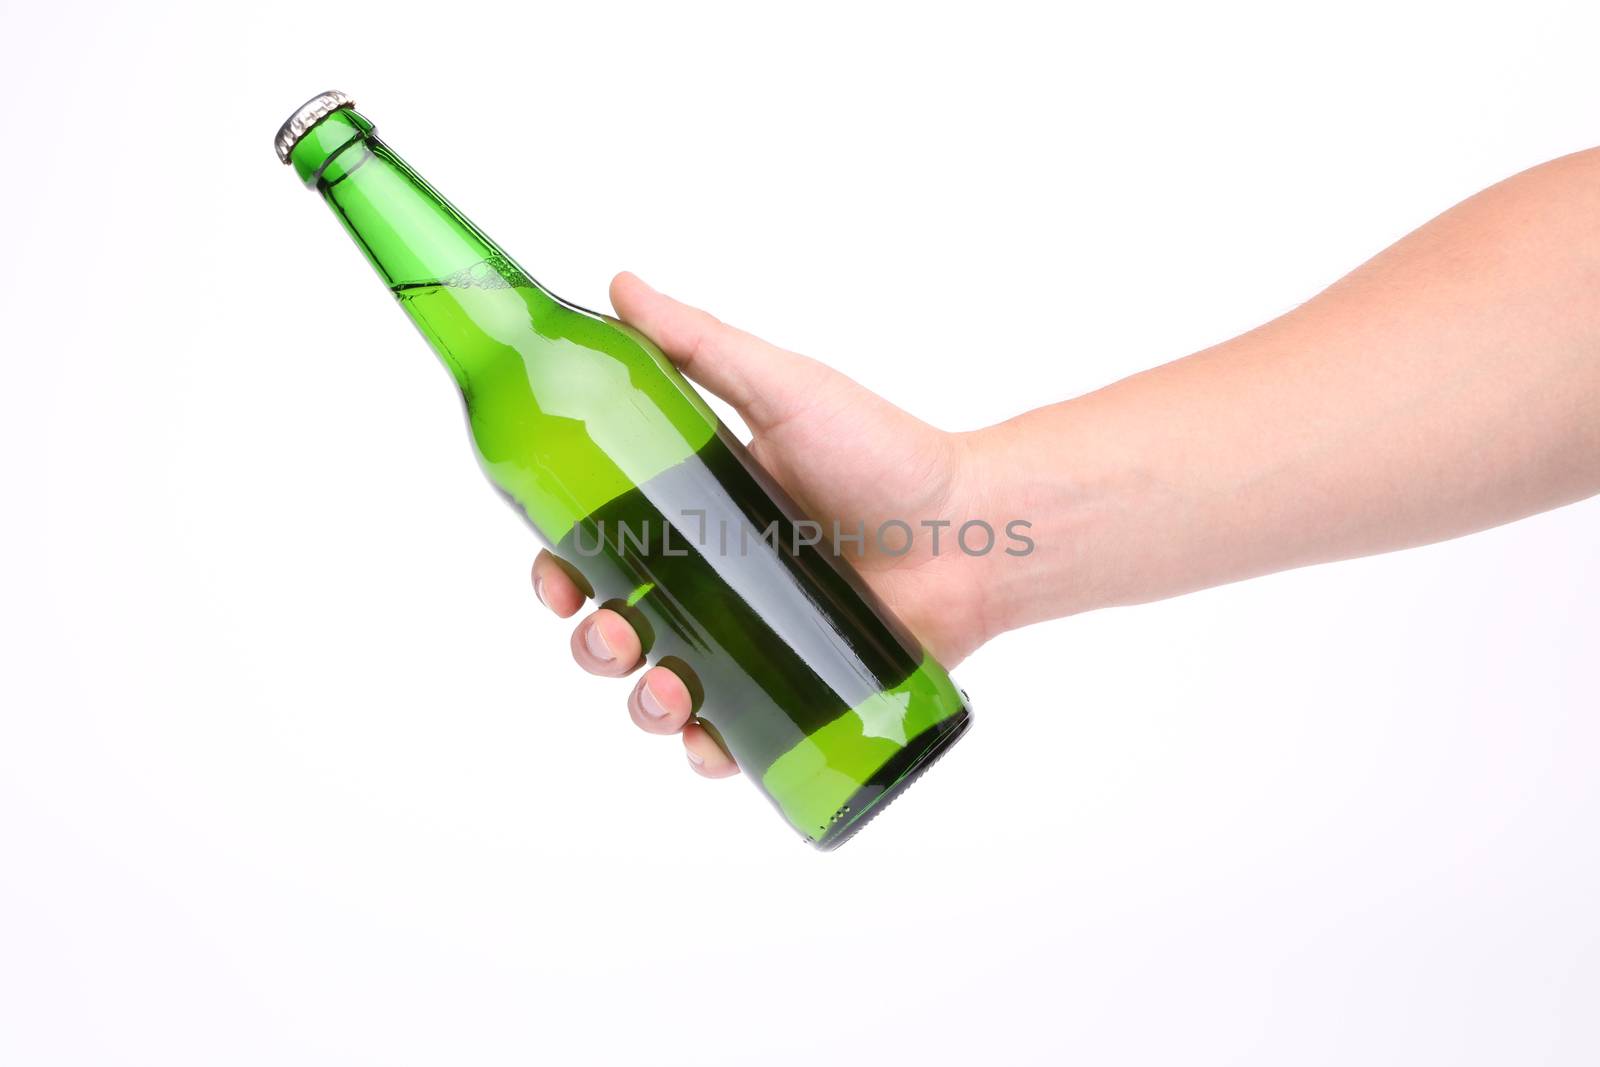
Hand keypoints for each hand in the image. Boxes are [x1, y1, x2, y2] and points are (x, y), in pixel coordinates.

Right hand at [532, 272, 996, 776]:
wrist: (977, 527)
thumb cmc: (886, 454)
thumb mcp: (784, 391)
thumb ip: (699, 345)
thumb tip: (618, 285)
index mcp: (696, 517)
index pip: (597, 551)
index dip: (560, 571)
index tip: (556, 576)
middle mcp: (715, 584)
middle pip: (616, 628)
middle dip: (593, 642)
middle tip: (614, 631)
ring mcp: (754, 644)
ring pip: (663, 690)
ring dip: (639, 701)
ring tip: (667, 687)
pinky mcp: (799, 694)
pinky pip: (734, 740)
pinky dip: (709, 751)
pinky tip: (708, 741)